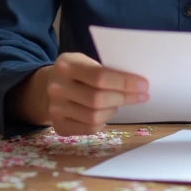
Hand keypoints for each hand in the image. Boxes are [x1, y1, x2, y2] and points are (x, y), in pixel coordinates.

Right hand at [22, 52, 148, 136]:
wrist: (46, 87)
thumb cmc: (76, 73)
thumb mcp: (85, 62)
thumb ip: (105, 69)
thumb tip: (136, 82)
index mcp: (66, 65)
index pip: (99, 76)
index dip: (124, 82)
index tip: (144, 85)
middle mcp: (57, 88)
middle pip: (98, 99)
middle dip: (124, 97)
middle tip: (141, 96)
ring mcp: (55, 109)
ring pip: (95, 116)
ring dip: (113, 110)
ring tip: (118, 103)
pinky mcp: (59, 126)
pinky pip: (89, 128)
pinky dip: (103, 122)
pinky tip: (106, 113)